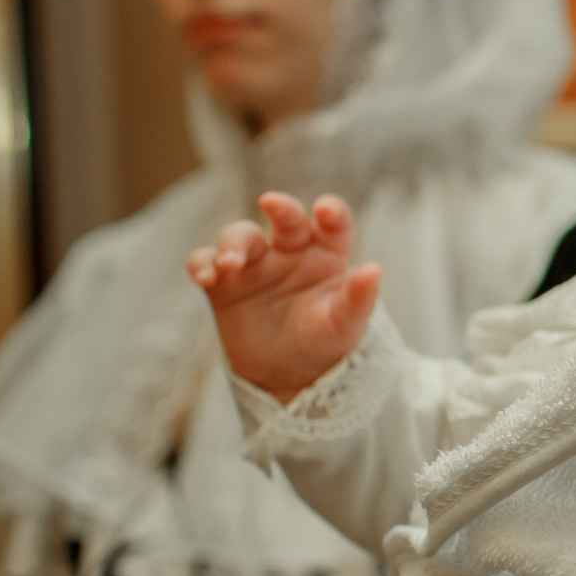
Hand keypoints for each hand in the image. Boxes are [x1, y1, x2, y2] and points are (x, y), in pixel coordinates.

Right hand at [187, 192, 380, 400]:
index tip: (325, 208)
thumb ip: (359, 298)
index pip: (334, 225)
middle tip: (270, 202)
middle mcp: (291, 250)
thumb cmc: (324, 341)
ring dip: (233, 242)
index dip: (332, 212)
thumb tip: (374, 270)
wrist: (288, 373)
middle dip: (281, 208)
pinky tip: (204, 277)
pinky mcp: (223, 281)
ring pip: (241, 235)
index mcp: (328, 254)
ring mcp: (255, 262)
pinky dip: (201, 263)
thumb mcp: (346, 324)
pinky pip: (205, 260)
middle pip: (285, 219)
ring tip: (230, 264)